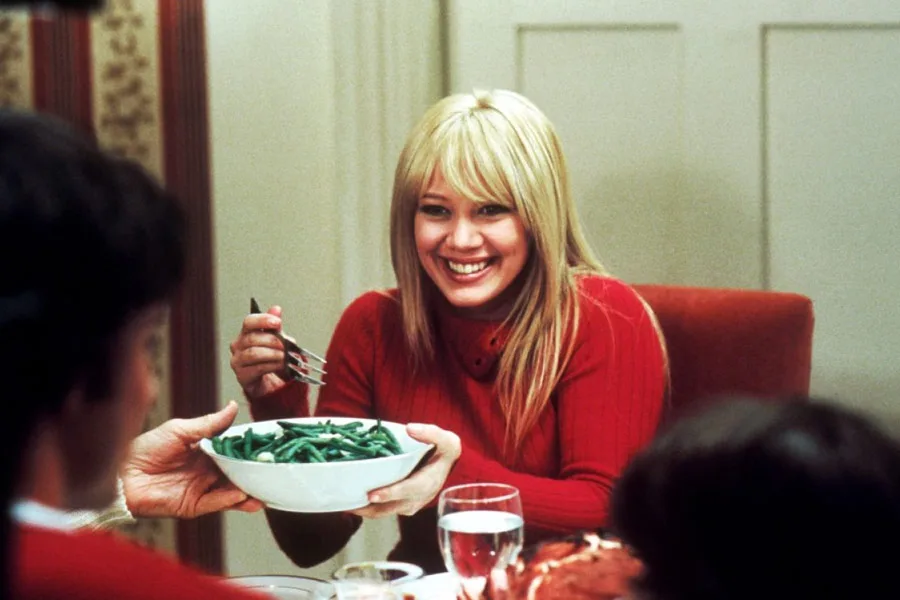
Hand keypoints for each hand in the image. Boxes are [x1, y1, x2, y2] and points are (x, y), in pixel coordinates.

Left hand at [121, 401, 263, 518]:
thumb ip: (209, 423)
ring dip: (248, 489)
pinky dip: (230, 500)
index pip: (234, 449)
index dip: (250, 448)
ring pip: (232, 490)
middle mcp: (207, 470)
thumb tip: (233, 407)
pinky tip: (242, 495)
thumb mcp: (180, 430)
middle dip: (255, 471)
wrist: (122, 475)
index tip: (268, 445)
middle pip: (237, 471)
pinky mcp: (193, 506)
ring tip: (265, 488)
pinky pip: (216, 504)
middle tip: (273, 468)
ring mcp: (202, 489)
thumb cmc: (146, 449)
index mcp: (205, 450)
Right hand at [230, 304, 290, 399]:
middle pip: (252, 338)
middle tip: (285, 345)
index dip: (263, 320)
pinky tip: (280, 364)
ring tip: (284, 356)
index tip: (277, 322)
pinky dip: (272, 365)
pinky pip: (257, 368)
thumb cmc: (269, 357)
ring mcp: (238, 361)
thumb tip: (276, 309)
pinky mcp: (242, 376)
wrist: (267, 381)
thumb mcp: (275, 339)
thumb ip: (275, 325)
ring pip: (253, 353)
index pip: (249, 322)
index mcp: (245, 333)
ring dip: (272, 354)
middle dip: (272, 341)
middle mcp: (238, 346)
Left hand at [351, 423, 460, 518]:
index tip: (372, 495)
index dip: (390, 494)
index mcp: (428, 482)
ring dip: (366, 511)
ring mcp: (409, 504)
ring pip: (385, 512)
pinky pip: (384, 510)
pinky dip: (369, 508)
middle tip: (350, 505)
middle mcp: (418, 498)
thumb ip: (430, 433)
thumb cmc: (444, 451)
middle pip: (391, 507)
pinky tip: (354, 502)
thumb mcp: (446, 439)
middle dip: (370, 507)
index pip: (407, 490)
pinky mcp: (401, 506)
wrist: (446, 464)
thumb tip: (410, 428)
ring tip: (347, 506)